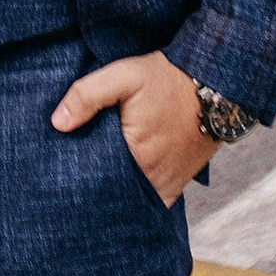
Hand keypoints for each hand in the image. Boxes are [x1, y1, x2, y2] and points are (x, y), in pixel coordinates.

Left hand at [51, 49, 214, 205]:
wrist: (217, 83)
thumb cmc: (169, 78)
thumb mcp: (125, 76)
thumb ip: (87, 96)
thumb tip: (57, 123)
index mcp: (137, 158)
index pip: (96, 182)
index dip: (79, 176)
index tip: (64, 169)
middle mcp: (154, 180)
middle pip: (113, 194)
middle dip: (94, 186)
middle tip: (75, 175)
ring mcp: (169, 185)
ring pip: (132, 199)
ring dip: (116, 191)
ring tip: (97, 176)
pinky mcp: (178, 183)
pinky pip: (151, 198)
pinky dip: (136, 192)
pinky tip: (121, 179)